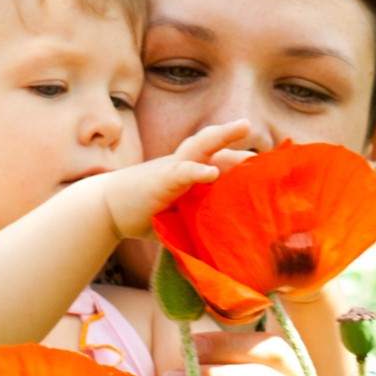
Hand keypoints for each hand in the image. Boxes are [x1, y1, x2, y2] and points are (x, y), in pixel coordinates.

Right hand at [101, 120, 250, 239]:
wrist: (106, 209)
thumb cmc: (143, 213)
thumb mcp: (177, 218)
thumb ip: (198, 224)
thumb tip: (222, 248)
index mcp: (190, 173)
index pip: (220, 160)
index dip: (242, 160)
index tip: (269, 164)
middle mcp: (183, 164)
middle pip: (214, 143)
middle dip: (236, 136)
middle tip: (260, 134)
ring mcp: (172, 168)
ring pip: (200, 145)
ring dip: (222, 135)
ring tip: (243, 127)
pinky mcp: (161, 180)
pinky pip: (182, 171)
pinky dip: (197, 170)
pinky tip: (212, 172)